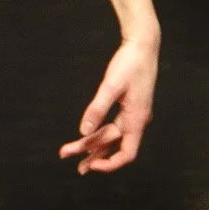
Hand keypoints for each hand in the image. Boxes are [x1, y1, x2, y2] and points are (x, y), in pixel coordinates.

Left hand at [61, 33, 157, 174]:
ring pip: (111, 137)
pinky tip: (87, 136)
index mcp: (137, 119)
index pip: (127, 154)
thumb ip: (97, 108)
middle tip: (64, 154)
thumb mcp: (111, 85)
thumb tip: (84, 131)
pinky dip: (99, 133)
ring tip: (71, 151)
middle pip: (112, 146)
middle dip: (89, 152)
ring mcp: (133, 115)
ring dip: (92, 145)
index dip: (109, 164)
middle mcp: (137, 121)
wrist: (143, 45)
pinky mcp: (129, 107)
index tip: (90, 165)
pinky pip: (113, 127)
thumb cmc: (131, 63)